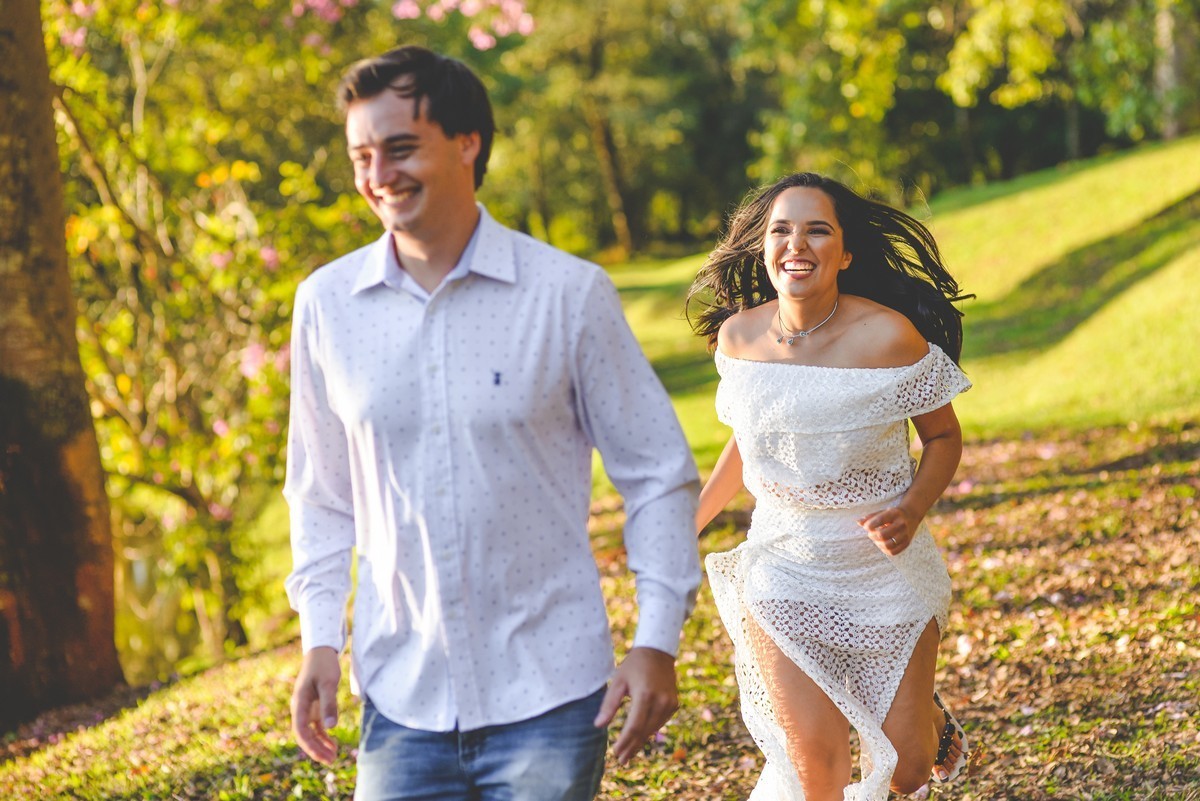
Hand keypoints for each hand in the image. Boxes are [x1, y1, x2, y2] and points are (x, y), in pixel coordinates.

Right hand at [291, 646, 341, 763]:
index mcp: (299, 703)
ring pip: (310, 733)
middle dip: (316, 750)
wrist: (321, 651)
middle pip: (304, 735)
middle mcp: (300, 708)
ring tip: (333, 757)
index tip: (322, 756)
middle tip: (331, 761)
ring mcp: (307, 709)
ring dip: (320, 745)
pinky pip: (317, 727)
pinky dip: (324, 736)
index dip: (310, 745)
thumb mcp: (328, 683)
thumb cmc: (323, 665)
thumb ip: (329, 704)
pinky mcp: (314, 707)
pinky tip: (333, 745)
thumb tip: (331, 728)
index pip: (300, 730)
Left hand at [593, 646, 678, 763]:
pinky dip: (649, 730)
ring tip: (628, 753)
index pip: (634, 726)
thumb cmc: (633, 666)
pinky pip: (660, 722)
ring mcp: (670, 703)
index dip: (624, 742)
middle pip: (644, 731)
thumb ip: (609, 705)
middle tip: (621, 761)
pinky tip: (640, 737)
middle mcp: (660, 701)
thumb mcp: (618, 682)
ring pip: (653, 729)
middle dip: (632, 747)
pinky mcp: (674, 704)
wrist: (658, 652)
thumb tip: (598, 726)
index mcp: (645, 695)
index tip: (615, 753)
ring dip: (640, 741)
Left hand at [858, 505, 918, 555]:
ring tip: (876, 539)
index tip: (866, 527)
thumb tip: (858, 522)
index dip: (869, 525)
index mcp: (894, 514)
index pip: (879, 520)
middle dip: (872, 535)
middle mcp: (901, 524)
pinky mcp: (907, 543)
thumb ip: (870, 517)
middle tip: (871, 533)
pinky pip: (893, 552)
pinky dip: (884, 550)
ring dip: (878, 543)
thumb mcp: (882, 512)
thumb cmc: (893, 514)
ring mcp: (905, 535)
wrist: (911, 516)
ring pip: (888, 545)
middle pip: (882, 535)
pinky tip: (882, 544)